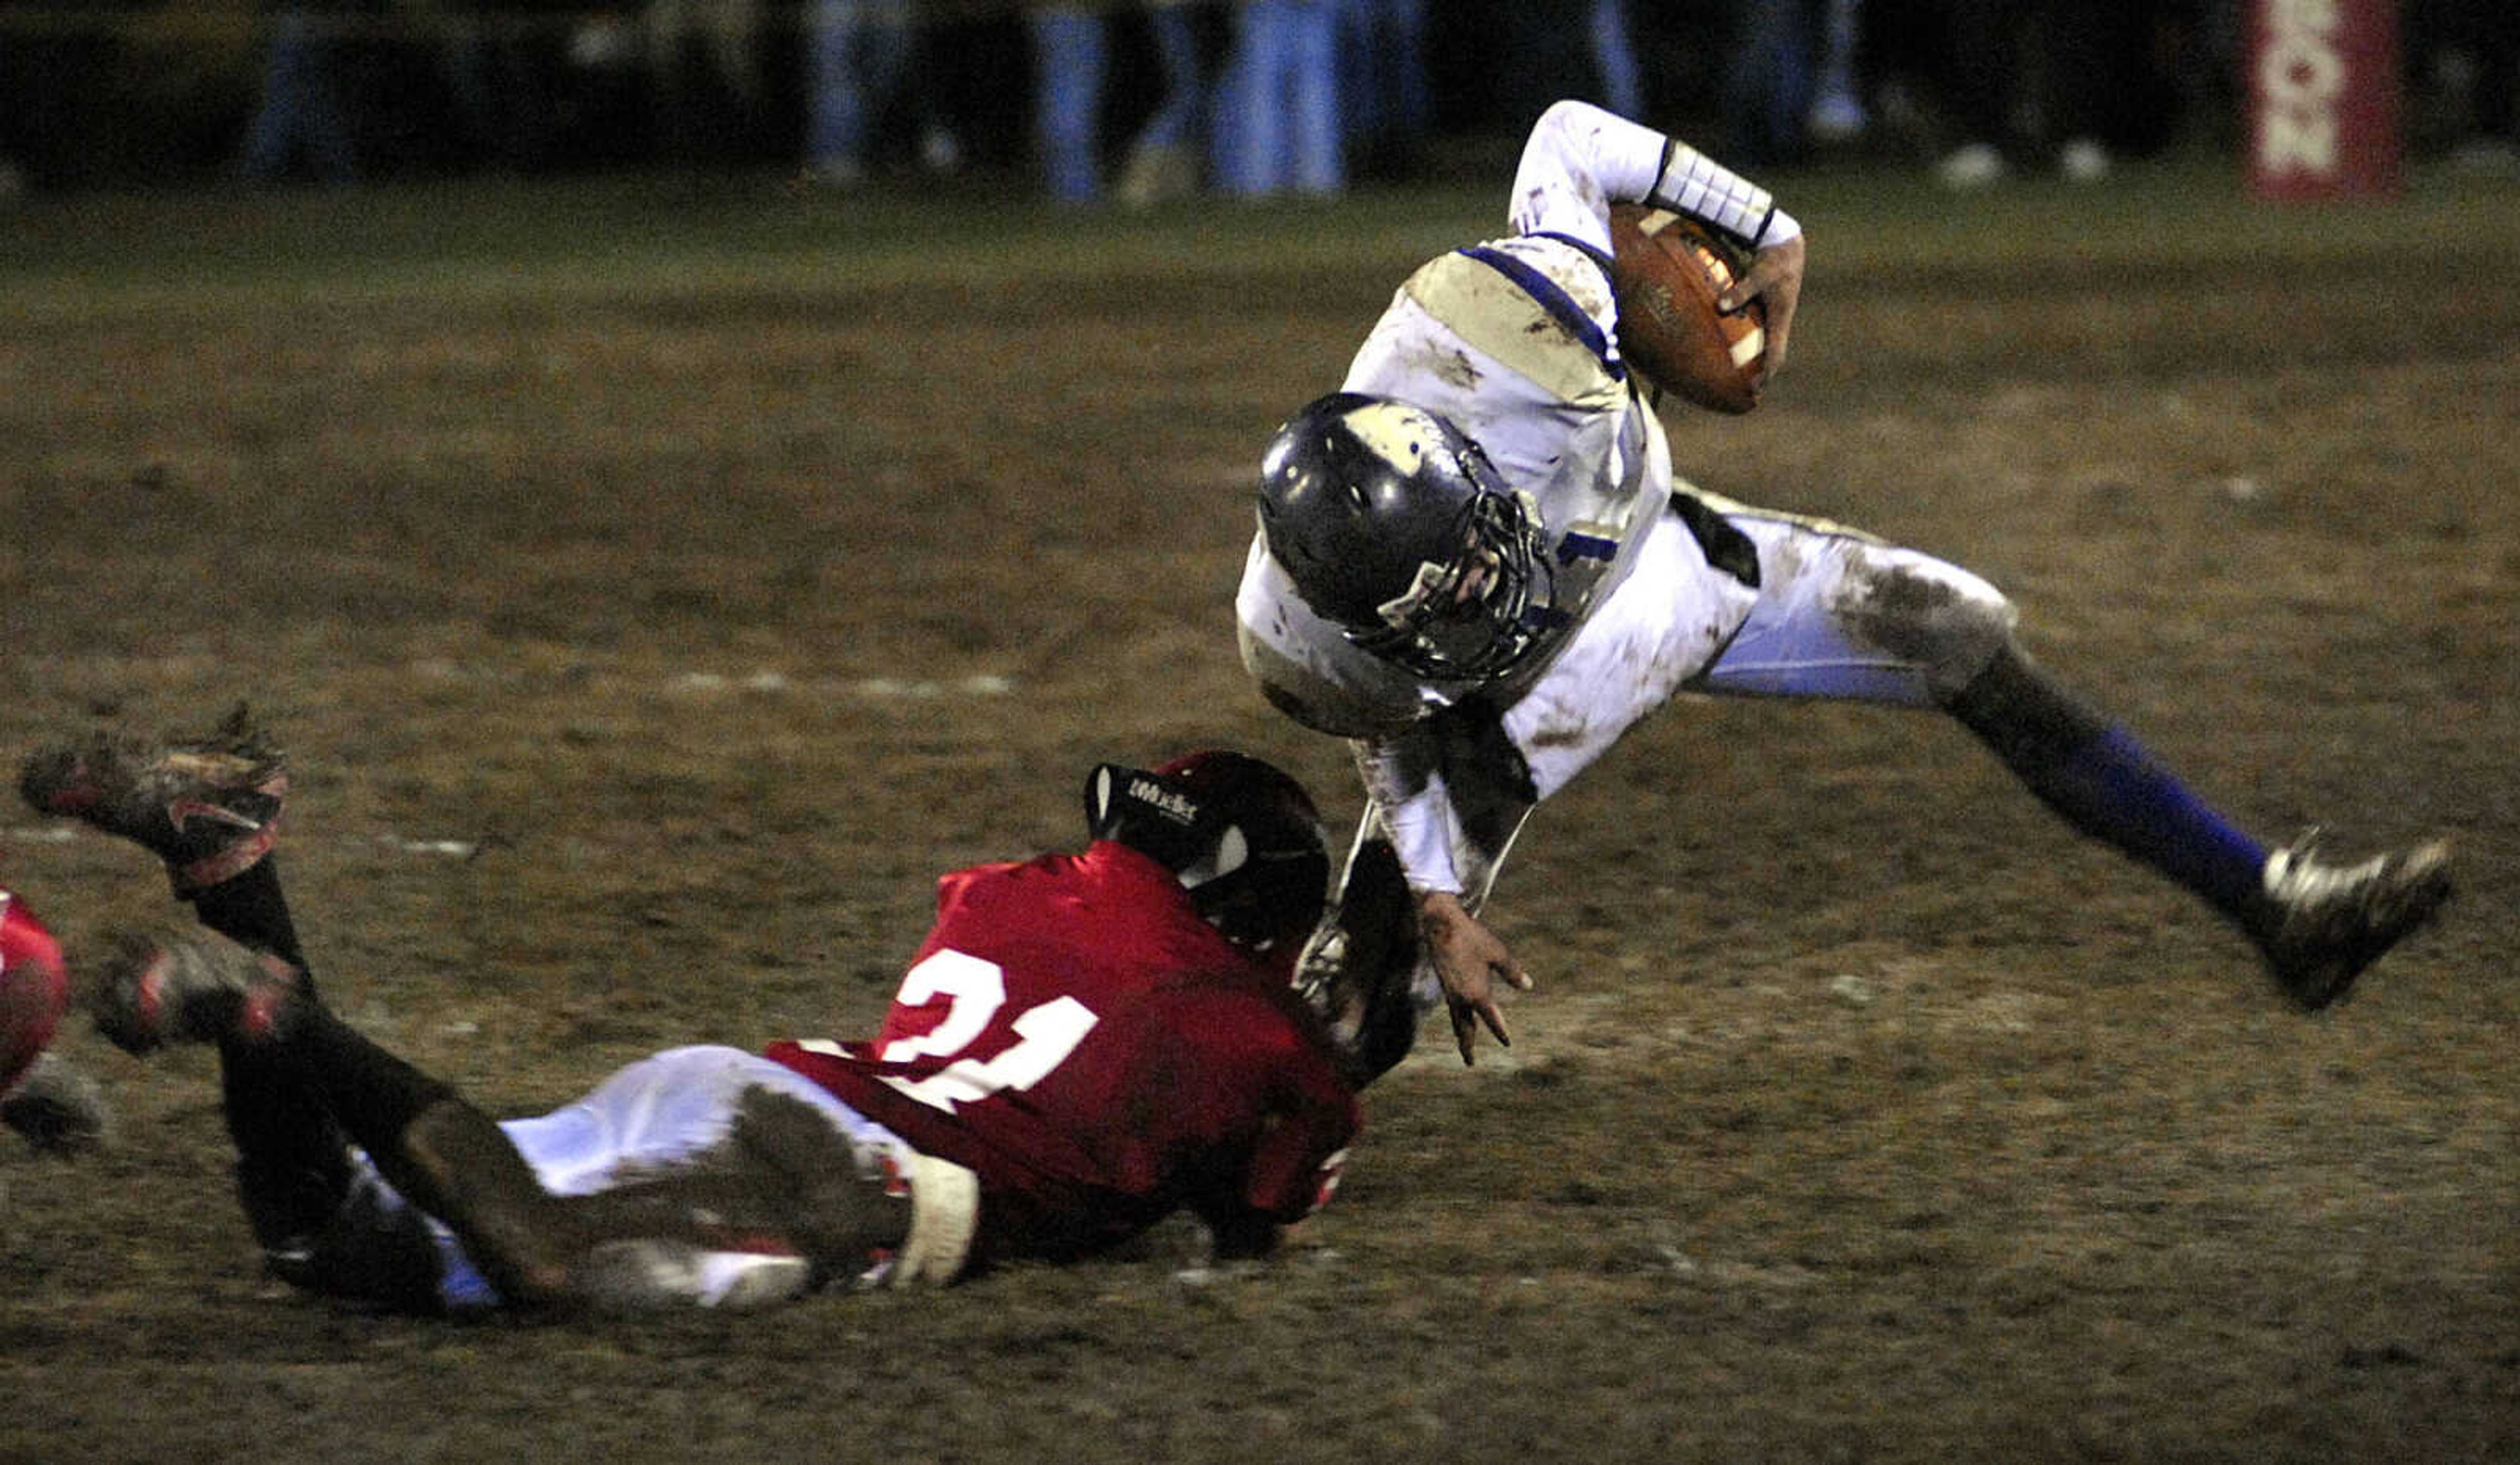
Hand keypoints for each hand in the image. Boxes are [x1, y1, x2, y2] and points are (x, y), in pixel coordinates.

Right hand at [1416, 890, 1530, 1064]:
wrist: (1440, 925)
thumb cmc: (1472, 937)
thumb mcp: (1497, 953)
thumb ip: (1512, 972)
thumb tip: (1528, 986)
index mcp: (1477, 993)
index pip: (1491, 1019)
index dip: (1500, 1031)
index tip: (1507, 1043)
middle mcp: (1462, 997)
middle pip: (1465, 1028)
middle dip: (1468, 1045)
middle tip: (1470, 1063)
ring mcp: (1450, 992)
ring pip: (1455, 1020)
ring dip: (1460, 1034)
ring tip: (1463, 1045)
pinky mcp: (1444, 984)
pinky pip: (1451, 1008)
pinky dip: (1455, 1018)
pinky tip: (1458, 1016)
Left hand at [1720, 230, 1803, 377]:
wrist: (1787, 244)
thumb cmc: (1773, 259)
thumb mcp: (1758, 275)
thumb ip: (1740, 291)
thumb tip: (1720, 306)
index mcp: (1781, 316)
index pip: (1776, 352)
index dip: (1768, 372)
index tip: (1759, 389)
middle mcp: (1780, 318)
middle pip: (1774, 353)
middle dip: (1765, 373)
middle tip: (1751, 391)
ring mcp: (1777, 313)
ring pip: (1769, 343)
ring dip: (1760, 359)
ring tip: (1745, 376)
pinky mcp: (1770, 306)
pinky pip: (1762, 330)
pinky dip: (1754, 342)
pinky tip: (1738, 346)